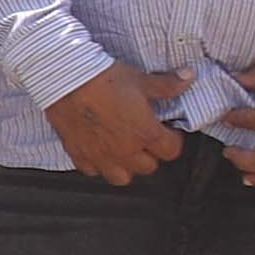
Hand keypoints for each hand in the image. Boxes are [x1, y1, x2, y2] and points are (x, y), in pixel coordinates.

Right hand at [44, 62, 188, 182]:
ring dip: (125, 167)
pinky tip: (98, 150)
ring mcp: (100, 155)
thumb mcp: (140, 79)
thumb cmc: (103, 79)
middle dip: (151, 154)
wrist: (66, 80)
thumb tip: (188, 77)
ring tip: (123, 152)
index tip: (168, 130)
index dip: (173, 140)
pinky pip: (92, 170)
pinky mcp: (78, 153)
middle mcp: (125, 150)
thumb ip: (167, 84)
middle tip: (145, 139)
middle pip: (148, 167)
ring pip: (121, 178)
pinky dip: (97, 164)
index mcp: (145, 133)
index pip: (171, 151)